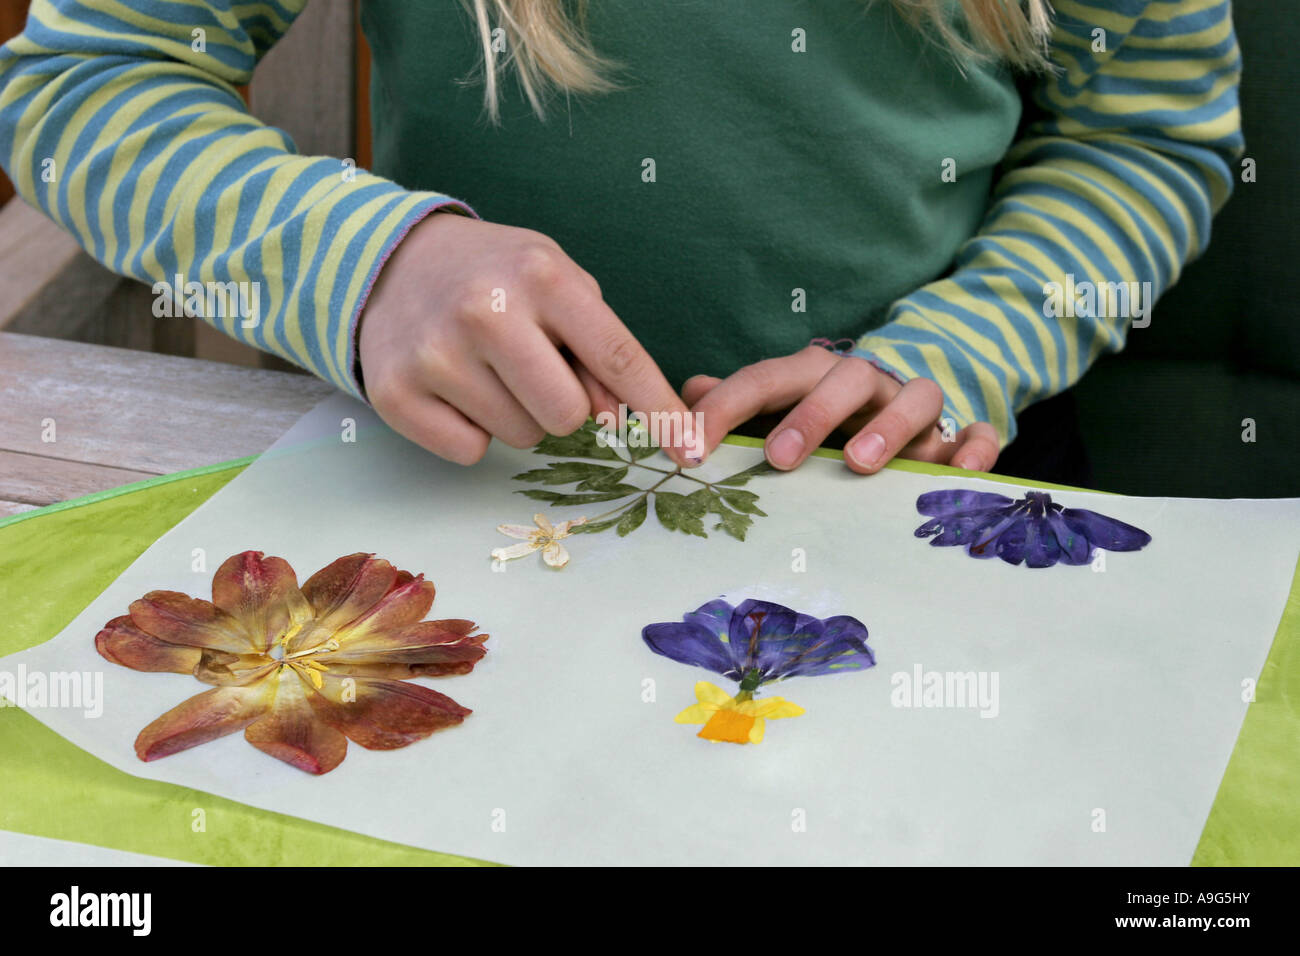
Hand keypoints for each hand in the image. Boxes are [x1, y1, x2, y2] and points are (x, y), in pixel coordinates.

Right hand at [358, 213, 691, 464]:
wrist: (392, 261)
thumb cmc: (497, 277)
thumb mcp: (558, 286)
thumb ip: (598, 349)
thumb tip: (618, 420)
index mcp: (542, 276)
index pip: (618, 357)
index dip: (660, 410)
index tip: (690, 449)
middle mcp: (487, 310)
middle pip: (569, 416)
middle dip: (564, 406)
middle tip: (533, 371)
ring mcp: (436, 354)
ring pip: (521, 437)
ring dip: (516, 415)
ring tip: (487, 369)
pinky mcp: (396, 392)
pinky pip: (470, 451)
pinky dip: (471, 431)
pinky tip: (454, 387)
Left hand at [681, 346, 999, 473]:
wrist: (907, 398)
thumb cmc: (828, 412)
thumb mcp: (781, 403)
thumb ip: (739, 403)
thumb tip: (687, 391)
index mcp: (811, 375)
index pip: (763, 380)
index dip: (725, 409)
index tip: (691, 448)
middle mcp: (865, 382)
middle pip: (842, 381)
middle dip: (810, 415)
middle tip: (779, 458)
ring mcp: (916, 404)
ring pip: (915, 397)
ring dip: (889, 426)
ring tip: (859, 464)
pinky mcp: (959, 433)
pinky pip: (976, 433)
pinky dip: (975, 448)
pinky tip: (963, 472)